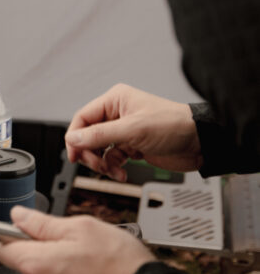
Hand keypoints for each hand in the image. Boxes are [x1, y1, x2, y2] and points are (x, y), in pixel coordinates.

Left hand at [0, 206, 153, 273]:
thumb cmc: (120, 266)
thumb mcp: (81, 227)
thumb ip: (43, 223)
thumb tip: (18, 217)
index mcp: (36, 266)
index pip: (3, 249)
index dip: (13, 234)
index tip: (27, 227)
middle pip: (28, 263)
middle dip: (45, 249)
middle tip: (75, 241)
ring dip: (63, 267)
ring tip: (93, 260)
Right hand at [65, 84, 202, 180]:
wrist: (199, 142)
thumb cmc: (173, 125)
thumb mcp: (133, 129)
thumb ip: (100, 135)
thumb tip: (73, 139)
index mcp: (115, 100)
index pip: (83, 118)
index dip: (75, 137)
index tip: (74, 155)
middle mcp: (117, 114)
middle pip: (89, 135)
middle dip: (90, 153)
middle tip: (95, 165)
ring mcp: (125, 131)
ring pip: (99, 150)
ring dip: (103, 164)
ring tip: (112, 171)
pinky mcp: (132, 146)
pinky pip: (113, 158)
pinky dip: (114, 168)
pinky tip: (122, 173)